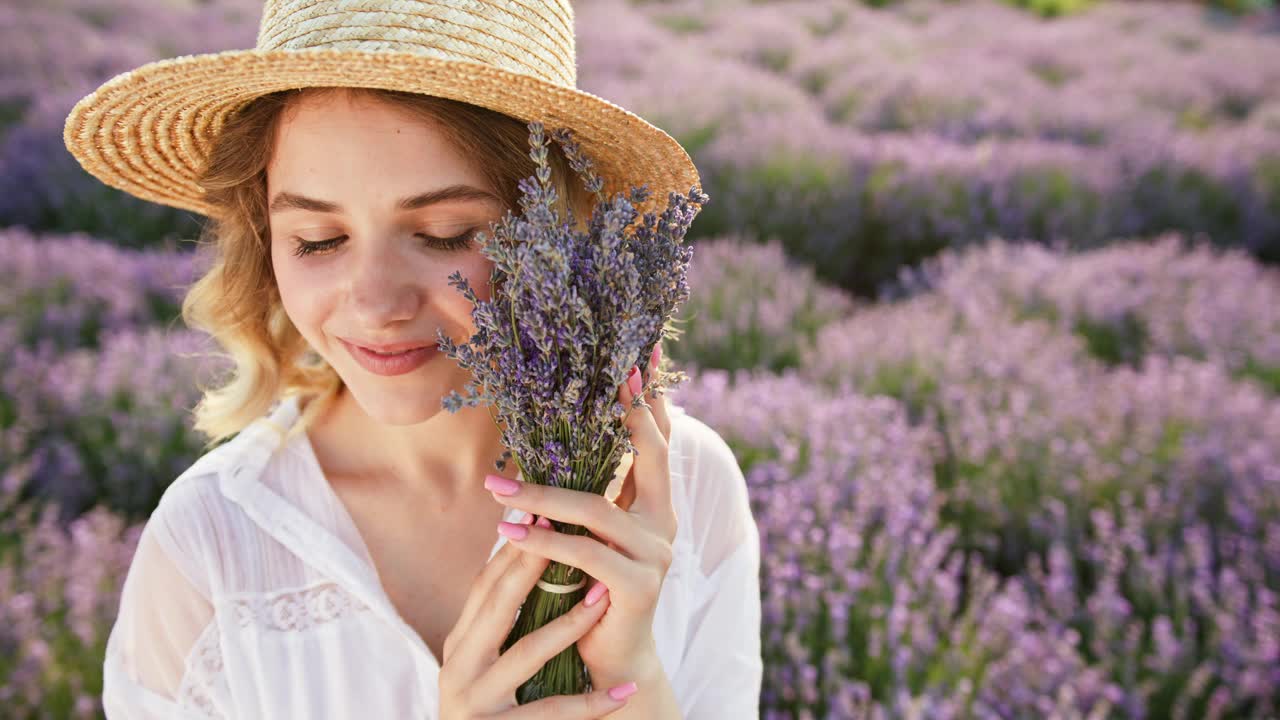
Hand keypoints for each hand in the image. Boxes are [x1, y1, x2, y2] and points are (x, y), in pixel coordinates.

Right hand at [438, 511, 639, 717]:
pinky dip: (589, 706)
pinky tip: (622, 692)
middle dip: (534, 563)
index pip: (487, 585)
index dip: (517, 545)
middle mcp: (459, 669)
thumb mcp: (485, 657)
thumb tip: (533, 546)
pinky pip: (551, 716)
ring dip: (566, 623)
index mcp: (460, 644)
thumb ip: (503, 615)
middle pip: (498, 605)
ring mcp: (477, 705)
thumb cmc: (490, 706)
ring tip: (603, 595)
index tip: (547, 508)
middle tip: (573, 530)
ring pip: (524, 654)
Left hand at [485, 342, 675, 685]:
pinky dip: (543, 542)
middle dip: (630, 412)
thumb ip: (589, 492)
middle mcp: (663, 522)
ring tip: (495, 486)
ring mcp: (655, 554)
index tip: (637, 355)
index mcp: (654, 504)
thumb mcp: (589, 534)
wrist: (610, 660)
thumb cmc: (591, 590)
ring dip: (540, 494)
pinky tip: (508, 532)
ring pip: (596, 508)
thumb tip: (553, 439)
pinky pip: (585, 555)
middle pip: (650, 454)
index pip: (658, 439)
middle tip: (610, 375)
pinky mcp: (638, 586)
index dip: (649, 397)